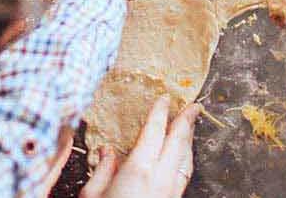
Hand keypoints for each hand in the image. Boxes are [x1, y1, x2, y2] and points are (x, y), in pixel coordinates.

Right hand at [81, 97, 199, 197]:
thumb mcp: (92, 196)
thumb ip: (103, 171)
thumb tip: (107, 152)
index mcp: (139, 170)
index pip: (154, 132)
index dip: (160, 113)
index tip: (165, 98)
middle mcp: (160, 179)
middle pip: (178, 142)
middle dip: (186, 122)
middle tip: (193, 106)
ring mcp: (170, 193)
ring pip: (186, 160)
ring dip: (189, 141)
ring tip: (190, 128)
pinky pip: (184, 176)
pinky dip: (186, 160)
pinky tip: (183, 159)